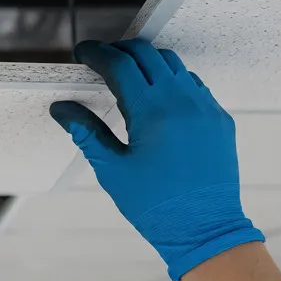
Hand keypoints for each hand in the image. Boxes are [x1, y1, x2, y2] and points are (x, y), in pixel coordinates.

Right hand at [50, 39, 262, 280]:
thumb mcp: (112, 169)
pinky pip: (193, 84)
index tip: (82, 52)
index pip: (120, 64)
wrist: (205, 230)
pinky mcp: (219, 118)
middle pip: (147, 54)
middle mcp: (182, 101)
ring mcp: (205, 107)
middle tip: (100, 60)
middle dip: (120, 50)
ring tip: (127, 75)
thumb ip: (86, 132)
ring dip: (146, 62)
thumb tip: (60, 107)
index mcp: (152, 112)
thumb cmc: (154, 204)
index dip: (97, 53)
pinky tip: (156, 96)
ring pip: (173, 64)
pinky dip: (170, 79)